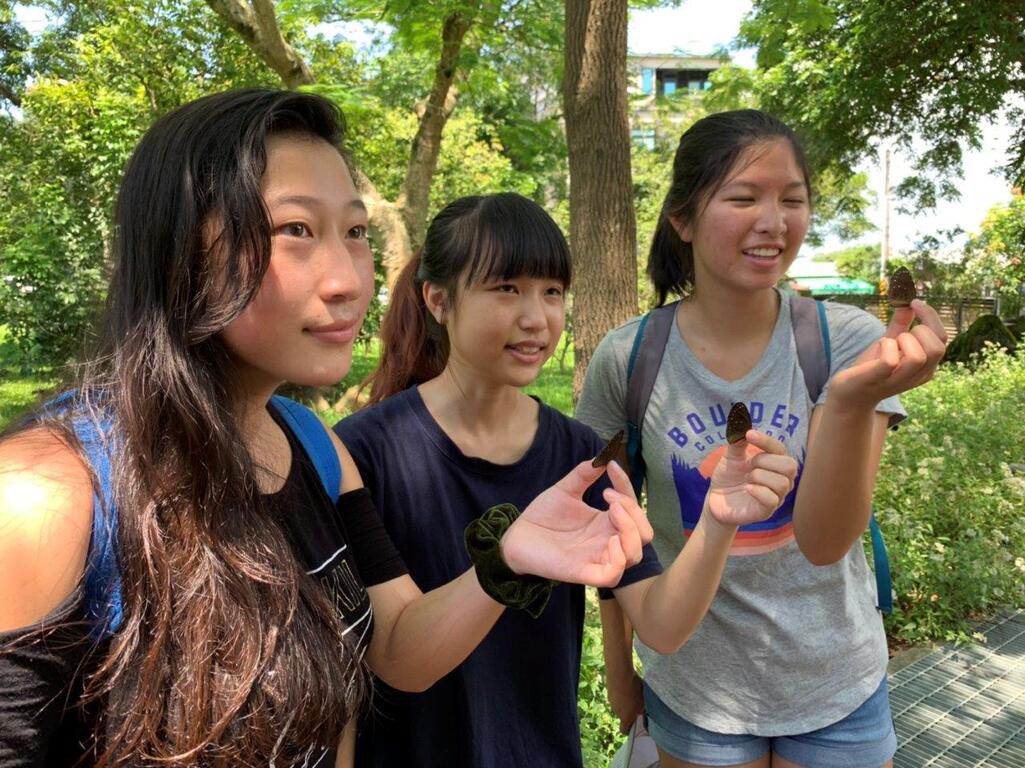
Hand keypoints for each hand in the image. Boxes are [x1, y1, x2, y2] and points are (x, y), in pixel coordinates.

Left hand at [500, 460, 645, 586]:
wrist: (516, 537)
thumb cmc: (542, 517)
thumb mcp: (565, 490)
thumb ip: (584, 474)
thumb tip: (603, 456)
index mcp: (606, 523)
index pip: (633, 507)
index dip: (627, 486)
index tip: (612, 466)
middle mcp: (607, 542)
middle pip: (644, 534)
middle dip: (635, 512)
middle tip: (609, 496)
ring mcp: (597, 558)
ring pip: (634, 556)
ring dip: (630, 531)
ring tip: (611, 512)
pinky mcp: (583, 572)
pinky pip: (613, 575)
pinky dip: (618, 559)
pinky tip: (609, 541)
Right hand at [606, 669, 644, 734]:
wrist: (620, 672)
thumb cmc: (634, 689)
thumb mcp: (644, 702)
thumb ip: (643, 711)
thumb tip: (645, 717)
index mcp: (626, 717)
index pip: (624, 730)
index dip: (629, 730)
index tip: (635, 724)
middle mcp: (617, 712)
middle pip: (623, 716)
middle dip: (630, 712)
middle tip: (638, 704)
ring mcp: (611, 701)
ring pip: (620, 705)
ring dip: (625, 702)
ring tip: (633, 692)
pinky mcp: (609, 691)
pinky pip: (616, 696)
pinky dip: (621, 693)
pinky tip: (627, 685)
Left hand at [706, 431, 797, 526]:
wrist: (715, 501)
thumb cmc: (728, 478)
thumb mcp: (731, 457)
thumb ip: (738, 442)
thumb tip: (742, 425)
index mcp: (775, 464)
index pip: (780, 449)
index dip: (766, 440)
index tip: (749, 434)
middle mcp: (781, 480)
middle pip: (789, 465)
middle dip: (765, 461)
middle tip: (748, 466)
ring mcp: (776, 497)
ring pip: (782, 483)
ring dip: (759, 476)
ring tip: (746, 479)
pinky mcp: (766, 512)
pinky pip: (772, 500)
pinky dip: (758, 491)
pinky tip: (747, 488)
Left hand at [829, 299, 947, 409]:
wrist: (849, 396)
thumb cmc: (871, 369)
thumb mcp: (889, 344)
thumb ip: (901, 325)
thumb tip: (908, 303)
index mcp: (925, 366)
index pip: (943, 338)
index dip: (931, 316)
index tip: (913, 302)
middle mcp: (918, 375)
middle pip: (938, 347)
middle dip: (919, 331)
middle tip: (898, 336)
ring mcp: (899, 379)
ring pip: (919, 356)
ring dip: (902, 341)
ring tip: (888, 344)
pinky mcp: (878, 379)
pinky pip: (890, 360)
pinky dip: (885, 346)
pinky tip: (879, 348)